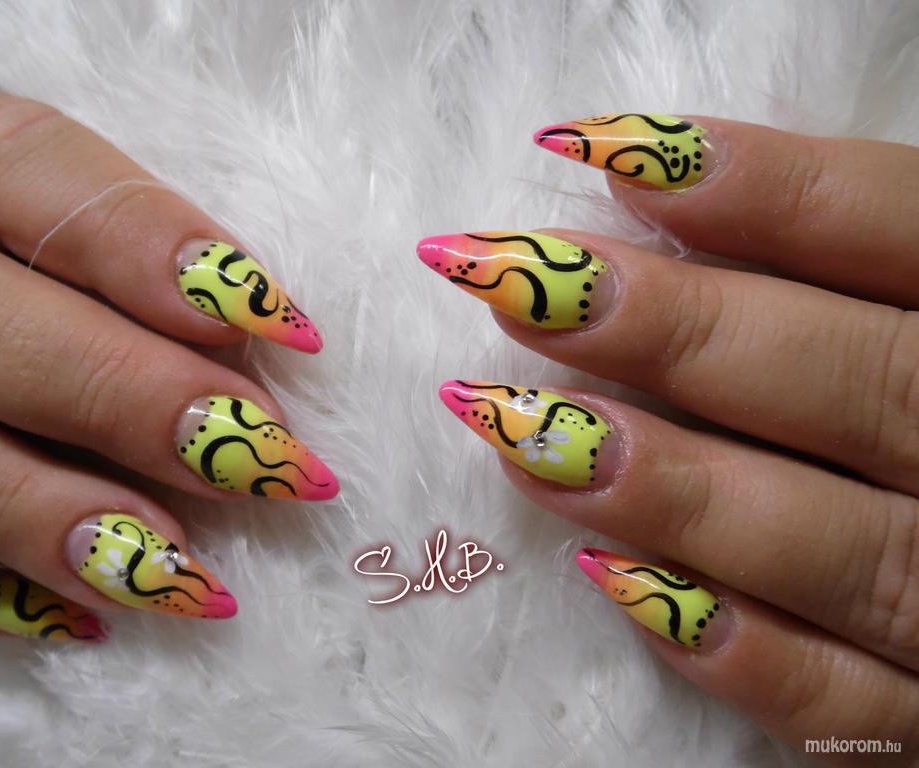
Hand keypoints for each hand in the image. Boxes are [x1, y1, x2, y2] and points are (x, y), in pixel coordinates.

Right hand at [0, 90, 337, 640]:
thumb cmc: (0, 283)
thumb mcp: (38, 237)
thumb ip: (120, 266)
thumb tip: (255, 346)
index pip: (12, 160)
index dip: (149, 241)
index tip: (281, 326)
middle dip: (116, 392)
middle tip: (260, 464)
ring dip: (45, 517)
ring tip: (181, 575)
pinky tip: (83, 616)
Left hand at [418, 113, 918, 759]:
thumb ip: (850, 268)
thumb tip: (655, 188)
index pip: (905, 231)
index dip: (765, 188)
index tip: (599, 153)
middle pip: (860, 383)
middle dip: (676, 330)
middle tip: (511, 289)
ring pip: (840, 549)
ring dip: (669, 486)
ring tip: (514, 431)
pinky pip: (846, 708)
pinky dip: (736, 652)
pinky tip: (609, 579)